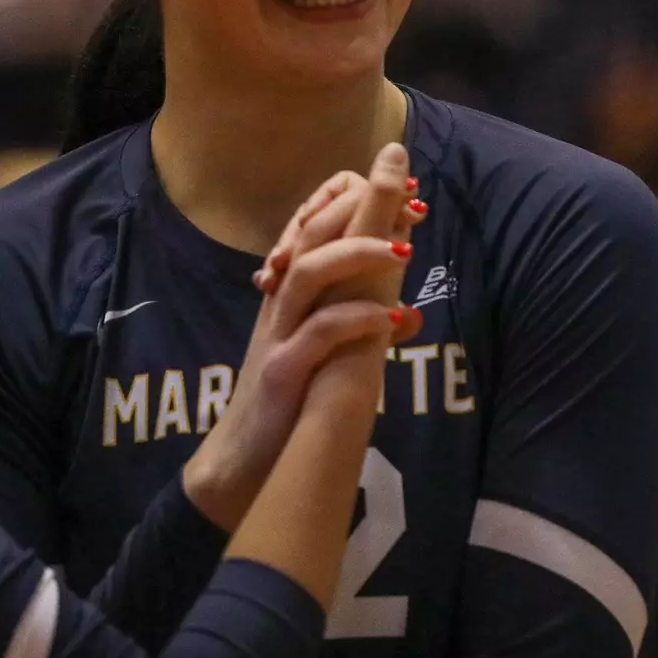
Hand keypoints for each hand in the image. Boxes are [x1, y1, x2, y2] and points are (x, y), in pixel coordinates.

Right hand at [182, 143, 424, 528]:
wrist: (245, 460)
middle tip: (413, 201)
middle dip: (362, 206)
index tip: (407, 198)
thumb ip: (360, 326)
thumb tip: (409, 310)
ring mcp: (279, 333)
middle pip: (312, 230)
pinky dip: (356, 319)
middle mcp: (282, 301)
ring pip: (310, 271)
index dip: (357, 201)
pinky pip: (318, 334)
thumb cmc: (290, 402)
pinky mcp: (283, 371)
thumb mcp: (327, 355)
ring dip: (359, 253)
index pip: (315, 221)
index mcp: (291, 291)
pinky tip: (392, 319)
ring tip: (404, 251)